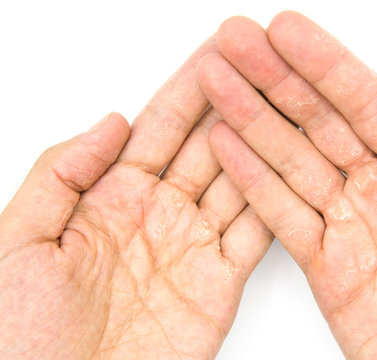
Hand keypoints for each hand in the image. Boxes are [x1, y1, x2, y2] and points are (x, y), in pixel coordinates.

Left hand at [0, 37, 271, 359]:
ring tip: (284, 101)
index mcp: (112, 198)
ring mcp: (193, 246)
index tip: (215, 54)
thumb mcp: (20, 239)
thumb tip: (109, 122)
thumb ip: (62, 174)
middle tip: (261, 62)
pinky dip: (273, 200)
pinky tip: (287, 166)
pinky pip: (255, 234)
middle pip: (207, 145)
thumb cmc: (24, 336)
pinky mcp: (220, 284)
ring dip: (262, 141)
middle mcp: (160, 215)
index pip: (160, 128)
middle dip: (235, 101)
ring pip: (238, 180)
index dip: (187, 88)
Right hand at [197, 12, 376, 358]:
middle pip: (318, 123)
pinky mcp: (326, 265)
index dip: (326, 66)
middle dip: (275, 81)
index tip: (287, 32)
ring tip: (217, 84)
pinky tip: (227, 145)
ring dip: (252, 121)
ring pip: (291, 161)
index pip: (368, 104)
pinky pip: (282, 216)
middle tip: (236, 43)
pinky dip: (251, 182)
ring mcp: (349, 224)